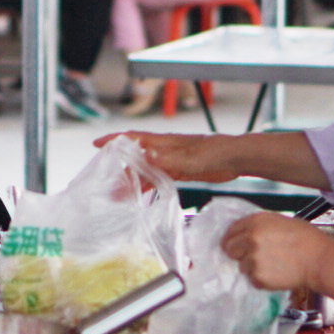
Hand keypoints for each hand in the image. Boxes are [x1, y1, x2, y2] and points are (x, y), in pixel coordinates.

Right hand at [96, 131, 240, 183]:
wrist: (235, 158)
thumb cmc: (215, 152)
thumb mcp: (190, 157)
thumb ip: (168, 158)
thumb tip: (145, 156)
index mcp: (164, 142)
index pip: (134, 138)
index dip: (115, 140)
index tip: (97, 145)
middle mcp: (164, 150)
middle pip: (136, 157)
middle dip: (120, 168)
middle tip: (106, 182)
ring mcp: (172, 160)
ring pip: (146, 169)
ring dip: (133, 180)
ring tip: (119, 195)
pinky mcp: (181, 170)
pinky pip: (158, 178)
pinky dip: (148, 185)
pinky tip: (142, 196)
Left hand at [221, 212, 331, 291]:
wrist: (319, 259)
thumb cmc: (305, 239)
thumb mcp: (279, 222)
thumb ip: (258, 226)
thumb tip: (244, 234)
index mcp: (255, 221)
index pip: (231, 230)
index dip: (232, 238)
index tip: (235, 244)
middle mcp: (250, 238)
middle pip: (229, 249)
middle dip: (238, 253)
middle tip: (253, 257)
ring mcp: (252, 259)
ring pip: (242, 266)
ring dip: (252, 267)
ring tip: (272, 265)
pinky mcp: (258, 277)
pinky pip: (252, 279)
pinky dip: (261, 279)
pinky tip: (276, 273)